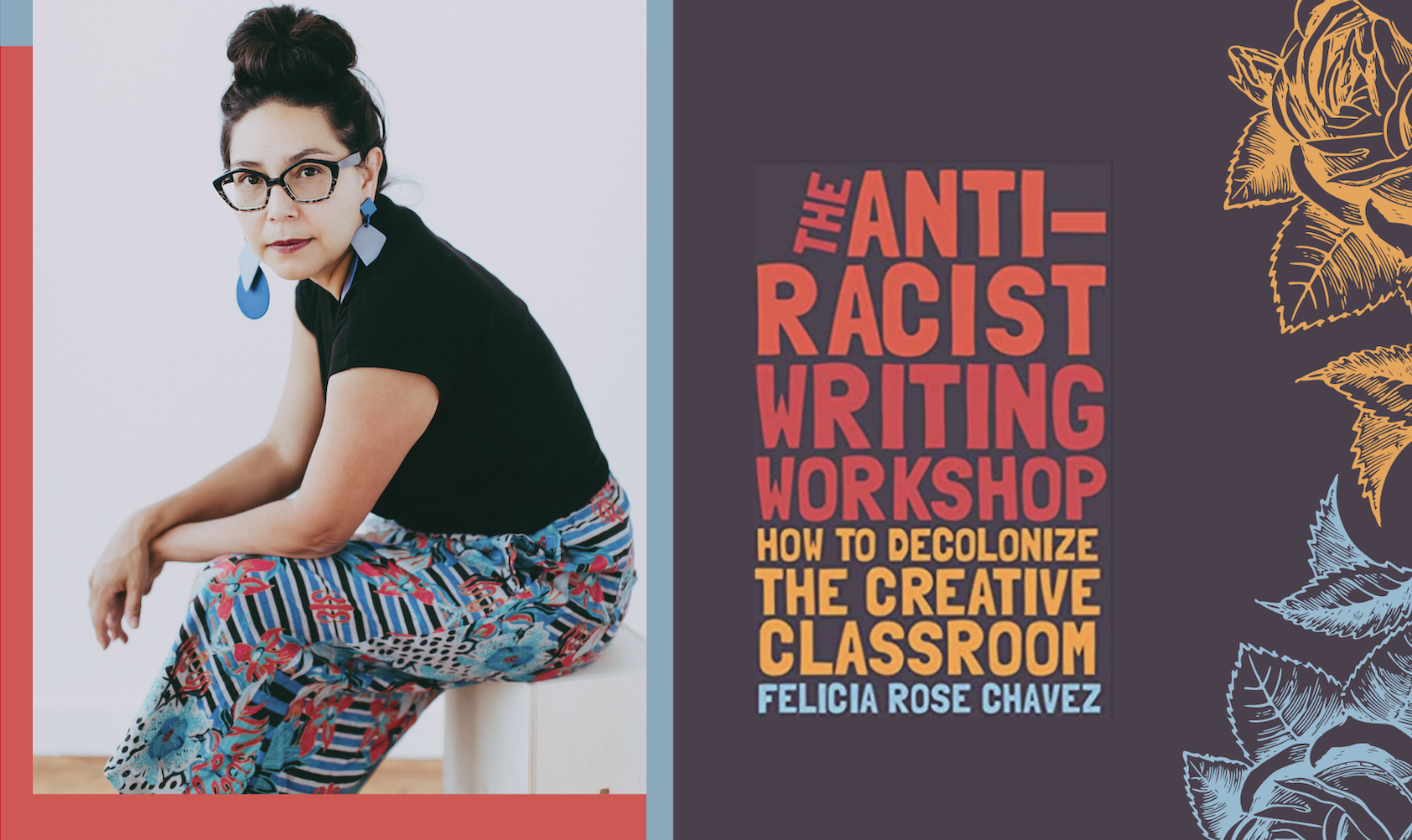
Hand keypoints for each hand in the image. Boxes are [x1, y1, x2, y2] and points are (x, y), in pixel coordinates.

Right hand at [88, 515, 165, 648]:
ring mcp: (95, 576)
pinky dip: (103, 604)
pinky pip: (98, 593)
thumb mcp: (138, 583)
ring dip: (103, 616)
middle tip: (111, 642)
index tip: (106, 647)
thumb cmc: (137, 558)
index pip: (99, 618)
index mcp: (102, 588)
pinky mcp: (99, 571)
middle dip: (103, 628)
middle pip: (95, 612)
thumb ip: (135, 605)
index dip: (102, 634)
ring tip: (111, 629)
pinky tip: (108, 609)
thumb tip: (133, 626)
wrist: (132, 532)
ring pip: (95, 602)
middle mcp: (94, 583)